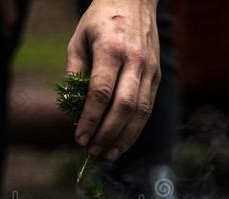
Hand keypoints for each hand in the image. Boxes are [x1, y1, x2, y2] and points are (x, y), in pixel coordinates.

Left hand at [66, 0, 160, 160]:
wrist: (134, 0)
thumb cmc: (100, 20)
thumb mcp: (78, 39)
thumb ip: (74, 71)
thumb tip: (72, 107)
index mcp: (111, 48)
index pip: (101, 92)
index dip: (90, 119)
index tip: (79, 138)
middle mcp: (135, 60)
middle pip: (124, 106)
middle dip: (107, 133)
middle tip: (93, 151)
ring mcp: (150, 68)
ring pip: (141, 111)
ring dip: (125, 137)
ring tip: (109, 153)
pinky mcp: (157, 75)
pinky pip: (148, 107)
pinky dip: (136, 128)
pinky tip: (123, 141)